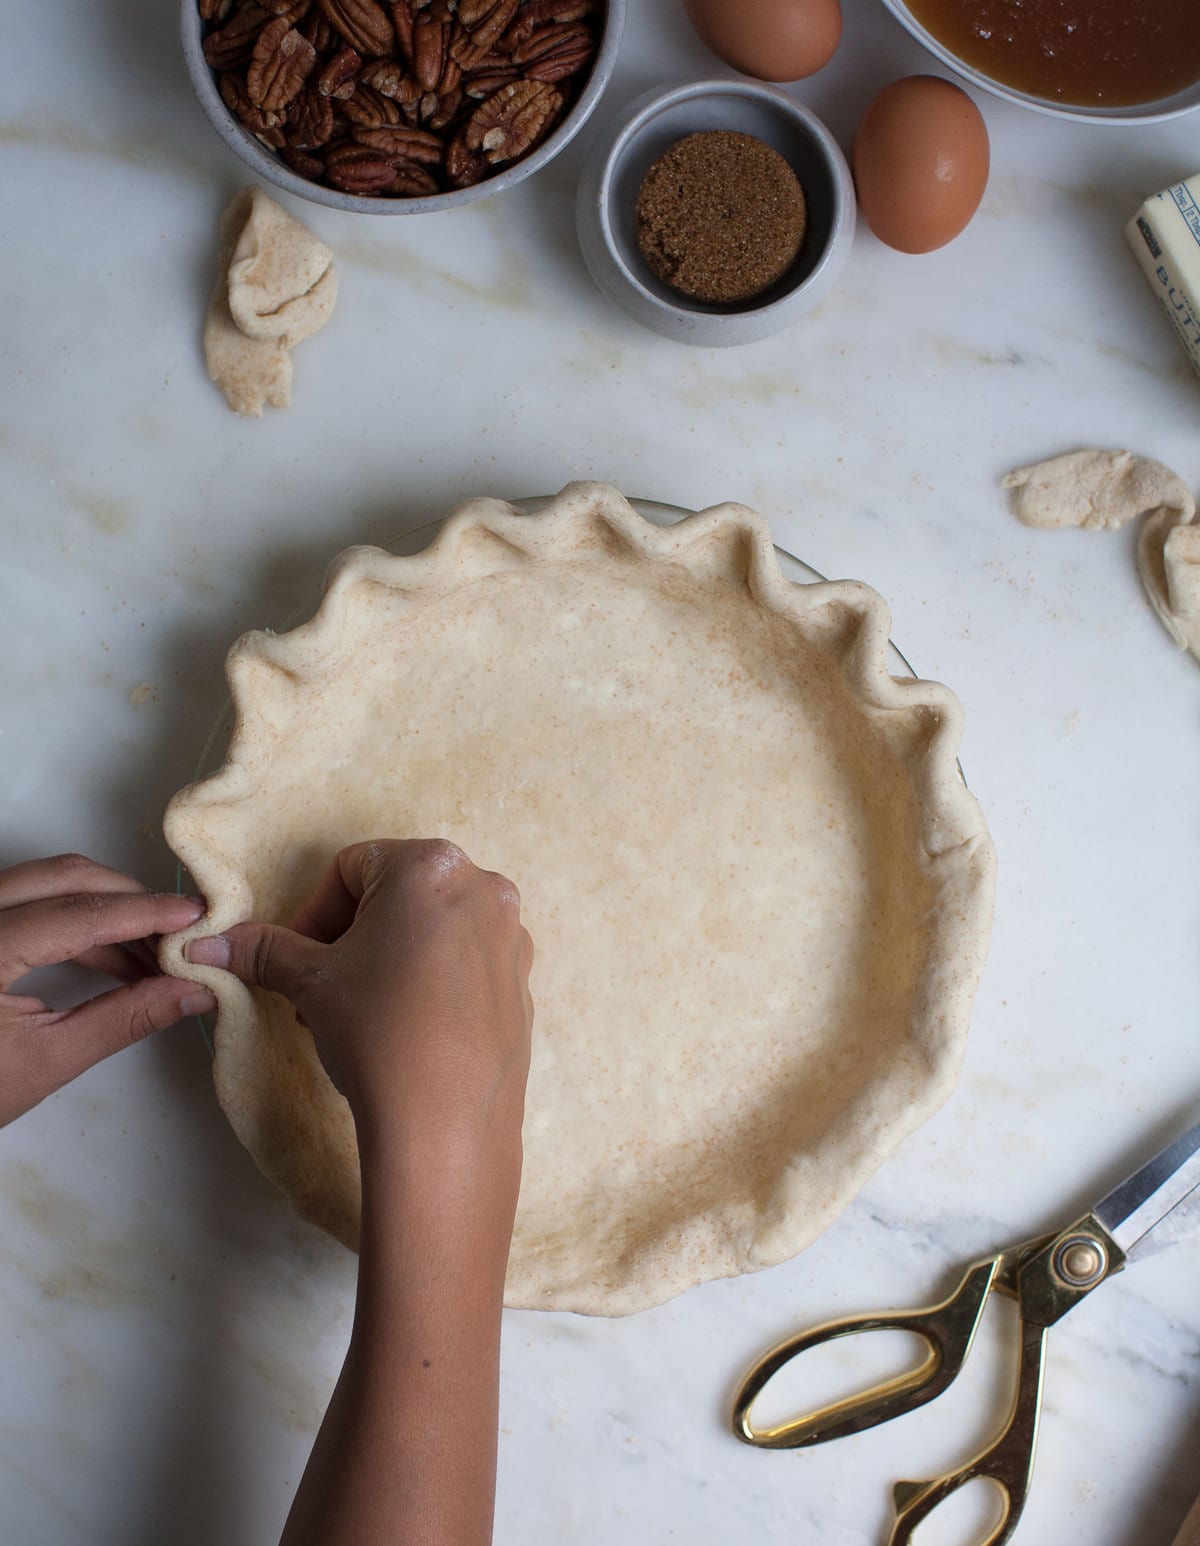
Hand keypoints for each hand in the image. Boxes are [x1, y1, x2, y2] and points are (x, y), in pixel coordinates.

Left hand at [0, 854, 214, 1126]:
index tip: (195, 916)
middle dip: (129, 899)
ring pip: (50, 881)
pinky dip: (79, 919)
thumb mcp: (45, 1061)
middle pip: (64, 877)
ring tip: (153, 953)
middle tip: (180, 932)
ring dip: (108, 907)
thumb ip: (123, 1020)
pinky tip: (115, 956)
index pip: (75, 914)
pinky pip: (34, 899)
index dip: (142, 912)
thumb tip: (192, 993)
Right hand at [185, 839, 533, 1162]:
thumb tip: (208, 944)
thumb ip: (263, 950)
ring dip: (387, 959)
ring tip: (357, 1014)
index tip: (296, 959)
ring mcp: (512, 936)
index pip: (351, 867)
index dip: (312, 913)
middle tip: (321, 989)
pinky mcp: (522, 983)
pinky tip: (404, 1029)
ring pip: (430, 929)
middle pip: (395, 895)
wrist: (445, 1125)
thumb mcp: (310, 982)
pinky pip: (464, 964)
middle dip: (349, 938)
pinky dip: (429, 981)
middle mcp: (484, 888)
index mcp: (431, 866)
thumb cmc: (378, 1032)